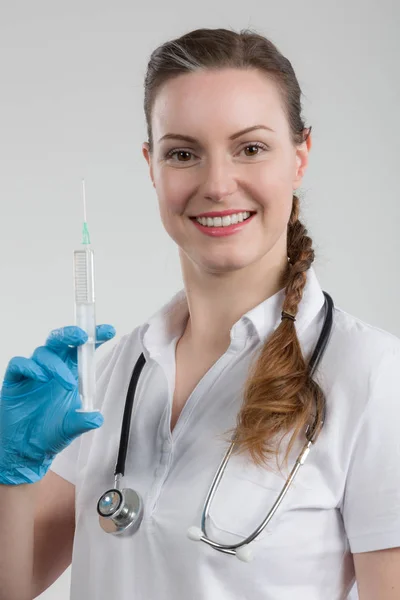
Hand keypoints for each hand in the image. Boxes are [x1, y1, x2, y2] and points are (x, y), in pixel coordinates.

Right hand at [0, 324, 115, 484]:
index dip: (94, 337)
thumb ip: (83, 420)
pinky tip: (40, 377)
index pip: (83, 349)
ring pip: (43, 352)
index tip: (109, 330)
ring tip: (67, 383)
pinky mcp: (15, 381)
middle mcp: (52, 368)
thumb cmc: (50, 433)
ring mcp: (33, 373)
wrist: (25, 449)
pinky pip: (19, 364)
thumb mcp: (71, 427)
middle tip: (82, 337)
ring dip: (56, 364)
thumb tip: (97, 417)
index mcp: (70, 373)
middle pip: (60, 340)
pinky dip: (30, 367)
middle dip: (71, 334)